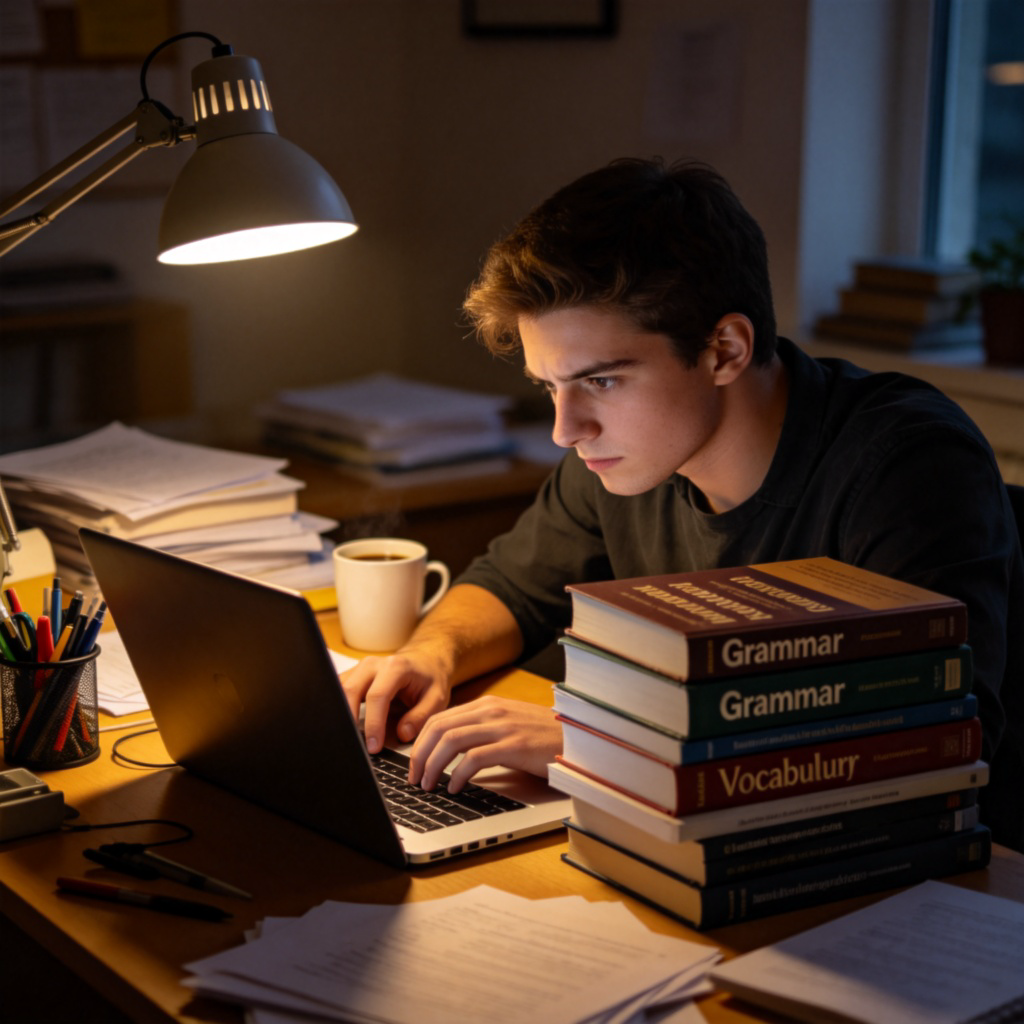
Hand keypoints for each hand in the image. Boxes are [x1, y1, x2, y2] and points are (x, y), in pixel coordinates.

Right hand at [340, 648, 452, 753]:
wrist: (424, 661)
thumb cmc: (430, 680)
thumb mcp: (437, 699)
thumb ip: (421, 717)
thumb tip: (402, 734)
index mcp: (396, 667)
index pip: (377, 696)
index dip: (373, 723)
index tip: (373, 746)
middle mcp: (374, 664)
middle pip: (351, 690)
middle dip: (349, 720)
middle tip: (356, 746)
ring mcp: (360, 668)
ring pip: (340, 690)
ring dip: (340, 715)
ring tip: (347, 739)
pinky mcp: (353, 675)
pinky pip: (338, 691)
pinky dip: (338, 709)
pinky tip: (342, 726)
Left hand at [408, 696, 561, 792]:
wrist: (582, 738)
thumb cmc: (546, 738)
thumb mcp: (510, 725)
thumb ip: (483, 730)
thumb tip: (450, 750)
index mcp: (488, 705)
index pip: (439, 718)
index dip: (420, 742)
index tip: (414, 763)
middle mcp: (492, 711)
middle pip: (439, 728)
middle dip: (419, 755)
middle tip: (414, 778)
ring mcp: (503, 727)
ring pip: (450, 741)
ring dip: (433, 766)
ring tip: (428, 785)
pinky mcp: (514, 745)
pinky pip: (474, 759)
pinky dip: (457, 775)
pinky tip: (454, 788)